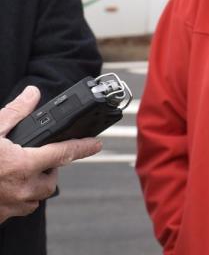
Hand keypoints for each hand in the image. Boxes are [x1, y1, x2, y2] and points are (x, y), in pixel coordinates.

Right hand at [0, 85, 101, 221]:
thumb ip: (14, 113)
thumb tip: (32, 93)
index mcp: (23, 164)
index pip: (65, 153)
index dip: (84, 147)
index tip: (97, 144)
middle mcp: (23, 187)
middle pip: (52, 177)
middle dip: (48, 167)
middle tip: (30, 157)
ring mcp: (14, 205)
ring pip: (38, 194)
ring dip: (34, 183)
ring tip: (15, 171)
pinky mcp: (4, 217)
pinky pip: (22, 206)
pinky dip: (19, 195)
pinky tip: (4, 185)